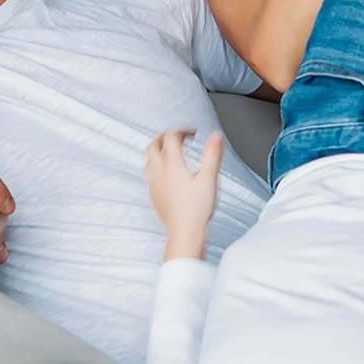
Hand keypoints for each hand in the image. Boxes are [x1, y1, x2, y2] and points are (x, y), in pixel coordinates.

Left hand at [144, 130, 223, 259]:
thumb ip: (213, 154)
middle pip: (153, 145)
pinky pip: (149, 175)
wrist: (184, 232)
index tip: (192, 133)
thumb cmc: (196, 210)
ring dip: (156, 151)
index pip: (171, 137)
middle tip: (176, 136)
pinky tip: (164, 174)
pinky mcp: (153, 196)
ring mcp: (154, 184)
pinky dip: (155, 167)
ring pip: (148, 160)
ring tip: (167, 151)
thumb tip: (216, 136)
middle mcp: (159, 172)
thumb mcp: (210, 178)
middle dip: (164, 136)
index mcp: (173, 165)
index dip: (182, 131)